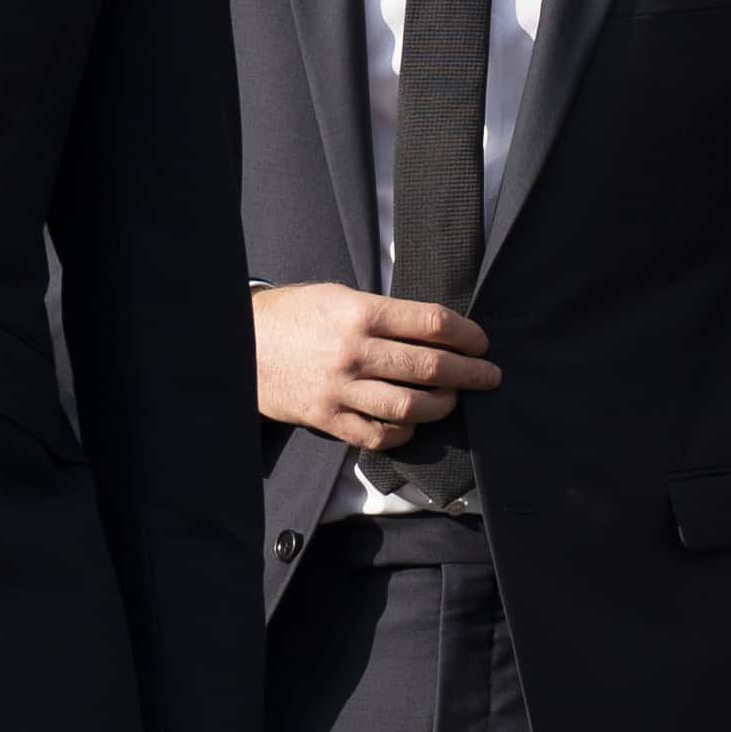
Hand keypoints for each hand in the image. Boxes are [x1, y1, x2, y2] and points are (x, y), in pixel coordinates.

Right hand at [251, 284, 498, 451]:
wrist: (241, 344)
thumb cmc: (296, 315)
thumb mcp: (338, 296)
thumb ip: (383, 312)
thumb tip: (434, 328)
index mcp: (360, 312)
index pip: (431, 322)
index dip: (467, 334)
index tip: (480, 342)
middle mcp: (354, 351)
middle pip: (430, 366)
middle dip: (469, 372)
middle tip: (488, 375)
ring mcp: (341, 389)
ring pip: (410, 406)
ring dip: (442, 405)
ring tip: (452, 399)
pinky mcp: (328, 419)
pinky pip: (379, 435)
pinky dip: (404, 431)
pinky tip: (412, 422)